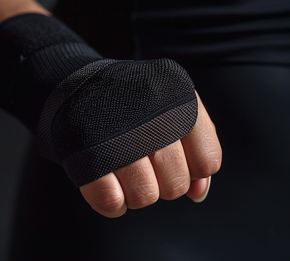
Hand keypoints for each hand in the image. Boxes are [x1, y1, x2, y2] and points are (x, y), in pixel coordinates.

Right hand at [79, 92, 221, 216]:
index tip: (176, 159)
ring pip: (144, 196)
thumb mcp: (175, 110)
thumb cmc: (134, 104)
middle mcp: (150, 117)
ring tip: (125, 171)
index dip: (192, 169)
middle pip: (175, 185)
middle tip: (146, 164)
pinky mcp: (88, 155)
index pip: (206, 162)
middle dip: (162, 183)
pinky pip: (111, 201)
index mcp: (177, 102)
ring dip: (135, 193)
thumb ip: (197, 149)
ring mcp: (118, 137)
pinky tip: (111, 184)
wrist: (83, 86)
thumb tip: (199, 193)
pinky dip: (113, 202)